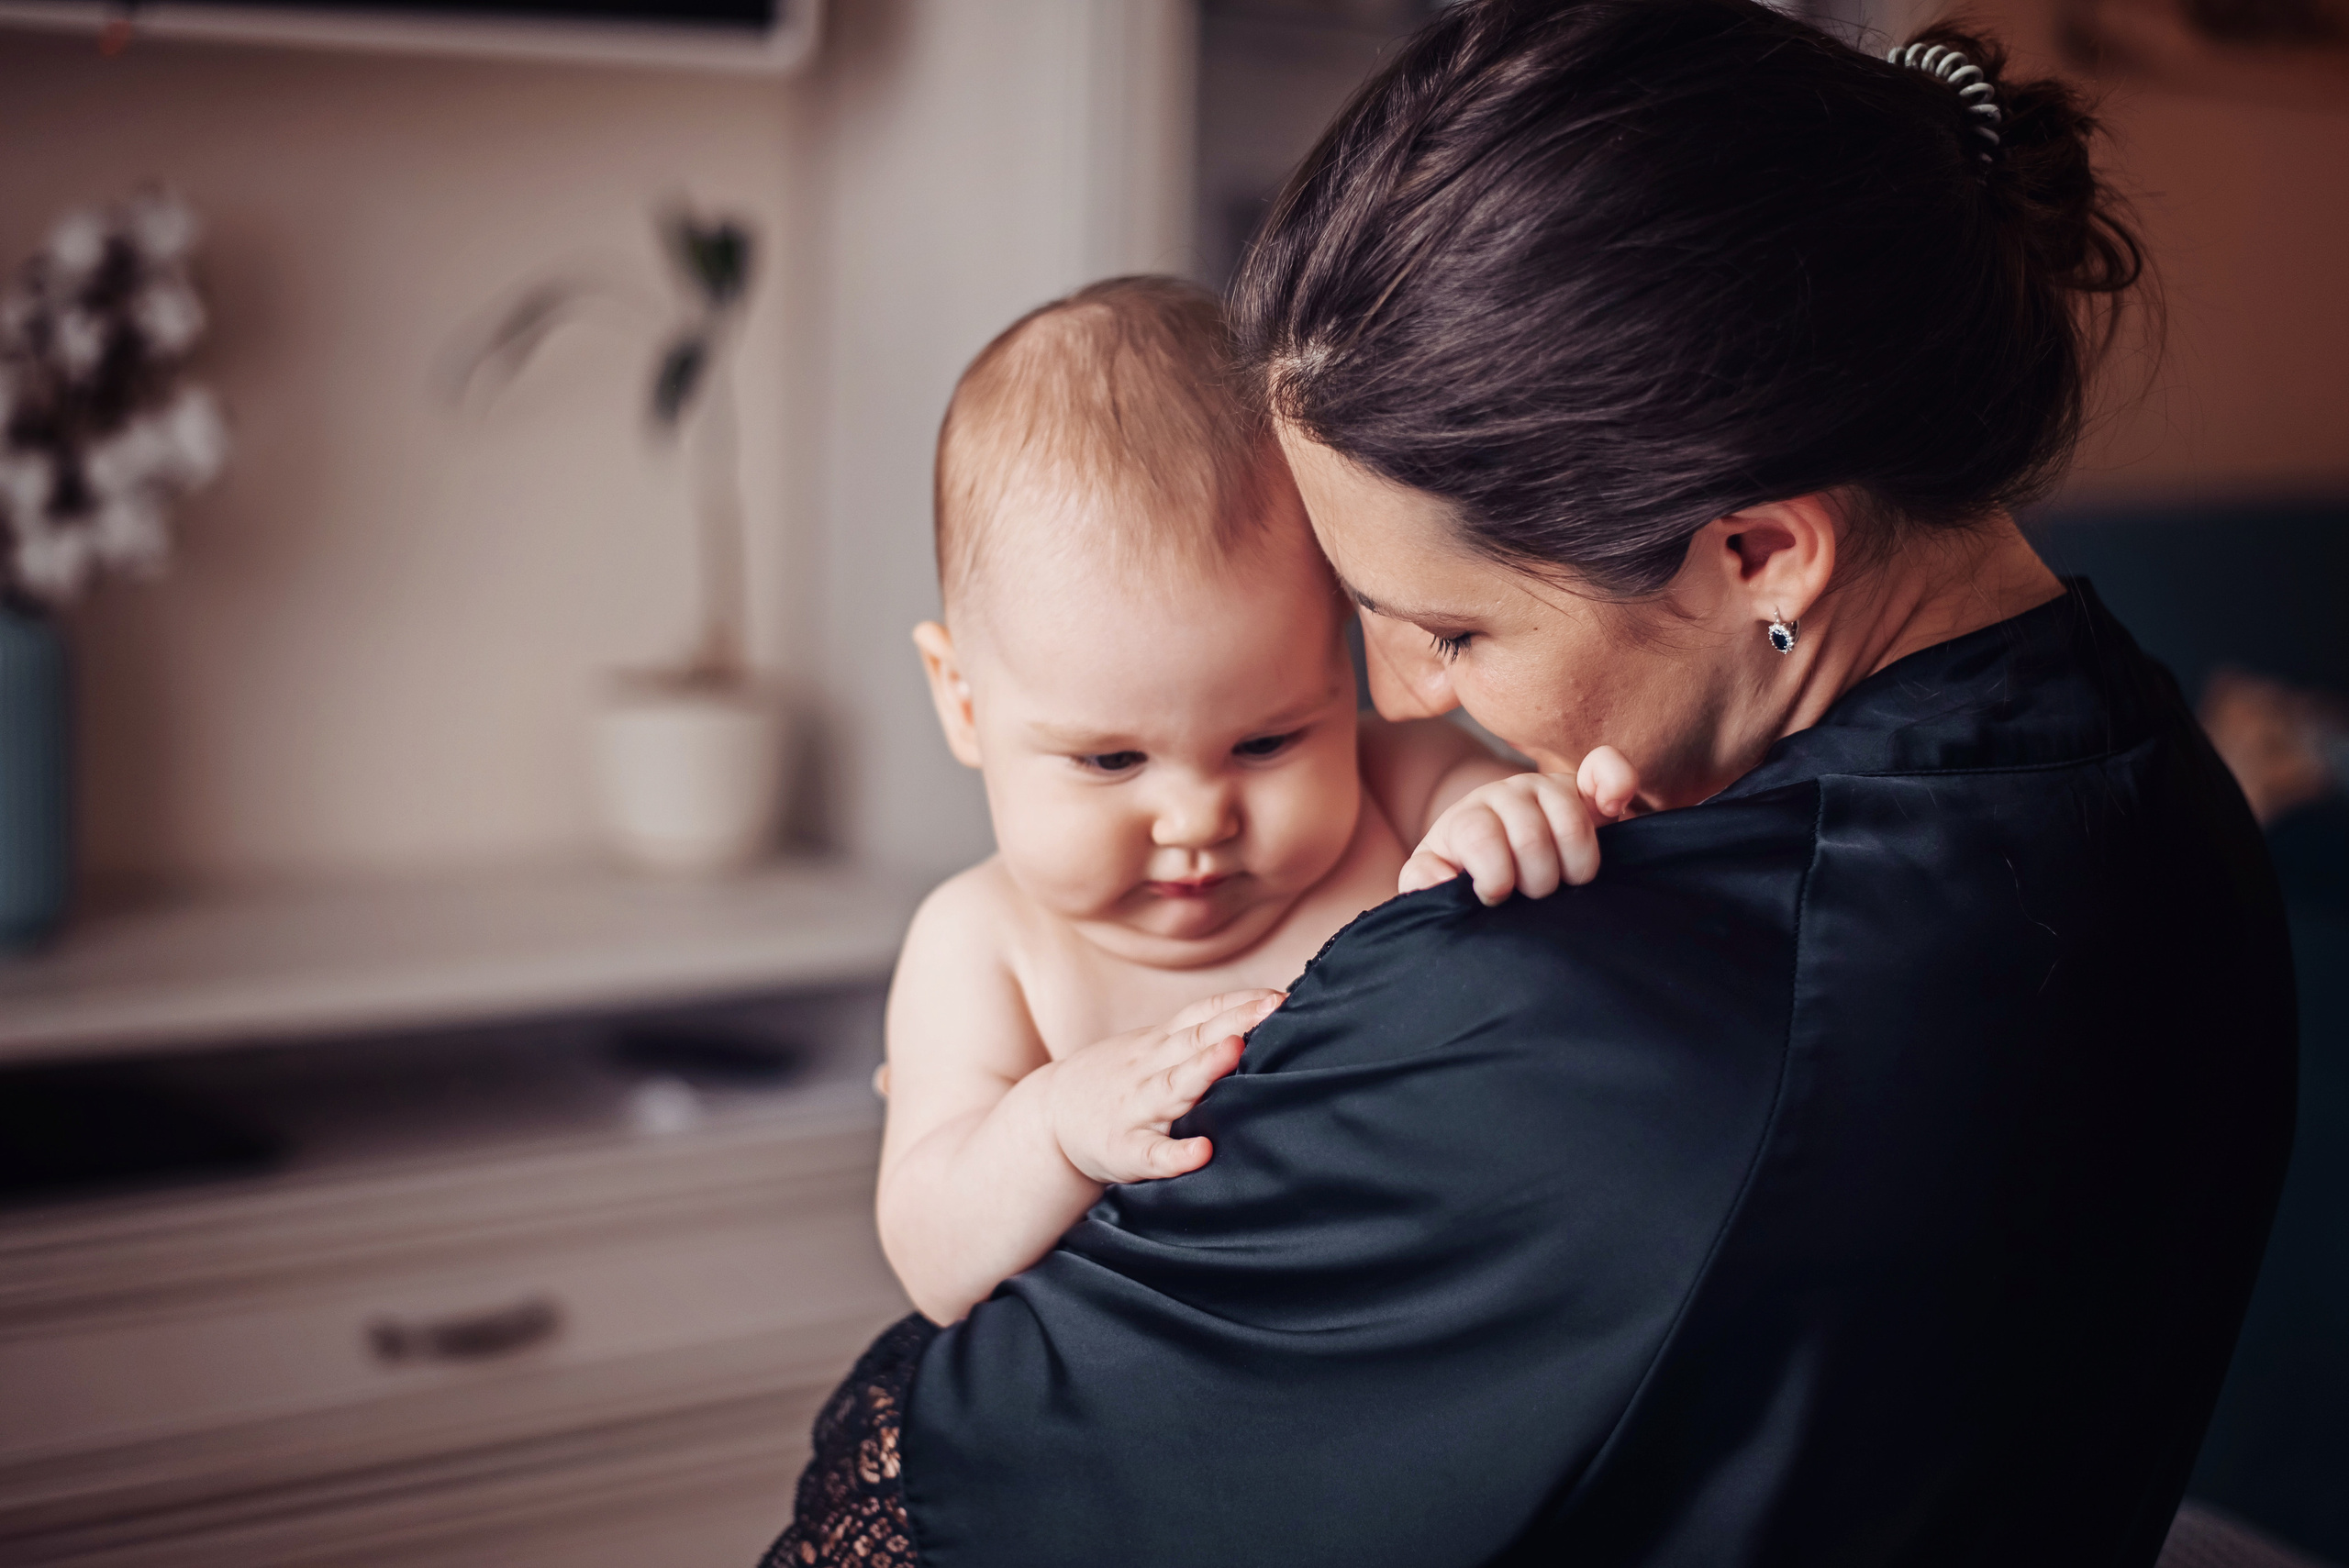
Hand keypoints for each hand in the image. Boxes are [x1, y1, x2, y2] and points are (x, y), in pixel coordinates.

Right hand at [1041, 989, 1283, 1184]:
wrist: (1049, 1115)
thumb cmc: (1117, 1082)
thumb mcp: (1149, 1049)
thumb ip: (1196, 1038)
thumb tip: (1261, 1022)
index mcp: (1159, 1045)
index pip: (1202, 1015)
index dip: (1239, 1003)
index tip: (1279, 997)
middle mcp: (1150, 1069)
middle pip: (1195, 1040)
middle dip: (1235, 1023)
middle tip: (1272, 1008)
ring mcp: (1135, 1108)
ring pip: (1173, 1087)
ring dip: (1204, 1068)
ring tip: (1234, 1052)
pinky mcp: (1123, 1150)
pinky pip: (1151, 1153)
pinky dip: (1176, 1155)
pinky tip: (1202, 1153)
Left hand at [1400, 745, 1638, 904]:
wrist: (1496, 853)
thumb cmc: (1467, 872)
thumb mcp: (1436, 876)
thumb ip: (1423, 880)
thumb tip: (1437, 880)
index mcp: (1469, 817)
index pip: (1480, 837)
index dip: (1493, 877)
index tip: (1495, 897)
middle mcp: (1507, 795)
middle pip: (1530, 837)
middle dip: (1537, 881)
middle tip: (1533, 895)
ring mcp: (1547, 788)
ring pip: (1571, 820)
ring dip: (1575, 865)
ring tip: (1566, 882)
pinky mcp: (1585, 788)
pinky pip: (1605, 768)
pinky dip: (1616, 783)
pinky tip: (1612, 809)